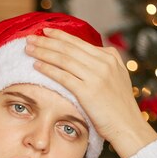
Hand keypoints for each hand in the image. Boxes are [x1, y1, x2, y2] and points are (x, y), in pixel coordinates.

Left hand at [25, 28, 156, 157]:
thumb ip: (104, 63)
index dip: (60, 35)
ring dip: (43, 52)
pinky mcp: (88, 91)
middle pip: (68, 48)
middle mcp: (103, 63)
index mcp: (110, 57)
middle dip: (47, 41)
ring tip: (28, 49)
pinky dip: (48, 69)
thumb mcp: (118, 77)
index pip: (79, 42)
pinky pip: (63, 76)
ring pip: (64, 59)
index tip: (45, 31)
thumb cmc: (119, 106)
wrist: (128, 126)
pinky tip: (37, 65)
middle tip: (30, 37)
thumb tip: (88, 53)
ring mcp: (96, 76)